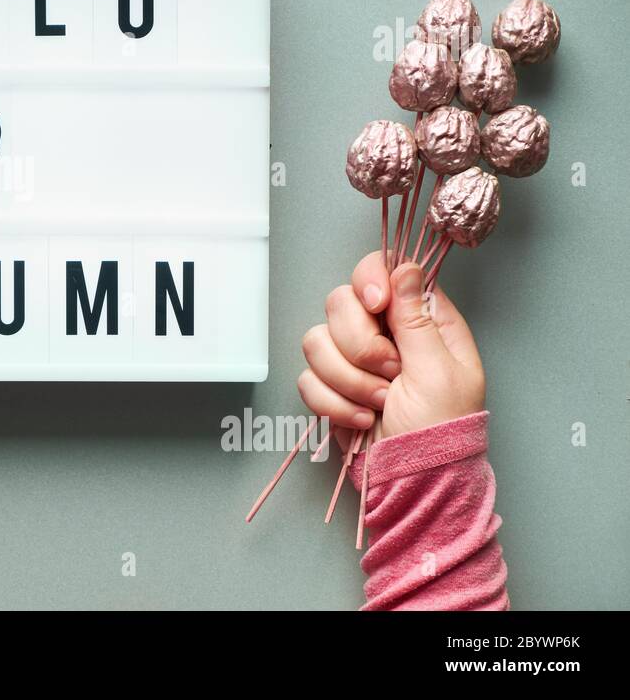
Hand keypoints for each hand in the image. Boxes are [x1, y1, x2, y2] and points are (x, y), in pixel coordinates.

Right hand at [298, 251, 484, 439]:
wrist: (414, 481)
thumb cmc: (441, 430)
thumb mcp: (439, 371)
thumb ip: (416, 318)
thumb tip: (403, 266)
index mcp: (420, 319)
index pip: (381, 270)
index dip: (369, 281)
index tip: (376, 307)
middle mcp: (383, 332)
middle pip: (339, 302)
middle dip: (359, 344)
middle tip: (390, 373)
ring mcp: (353, 360)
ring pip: (316, 340)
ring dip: (348, 380)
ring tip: (380, 403)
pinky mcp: (329, 387)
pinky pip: (307, 377)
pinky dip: (333, 403)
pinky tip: (361, 419)